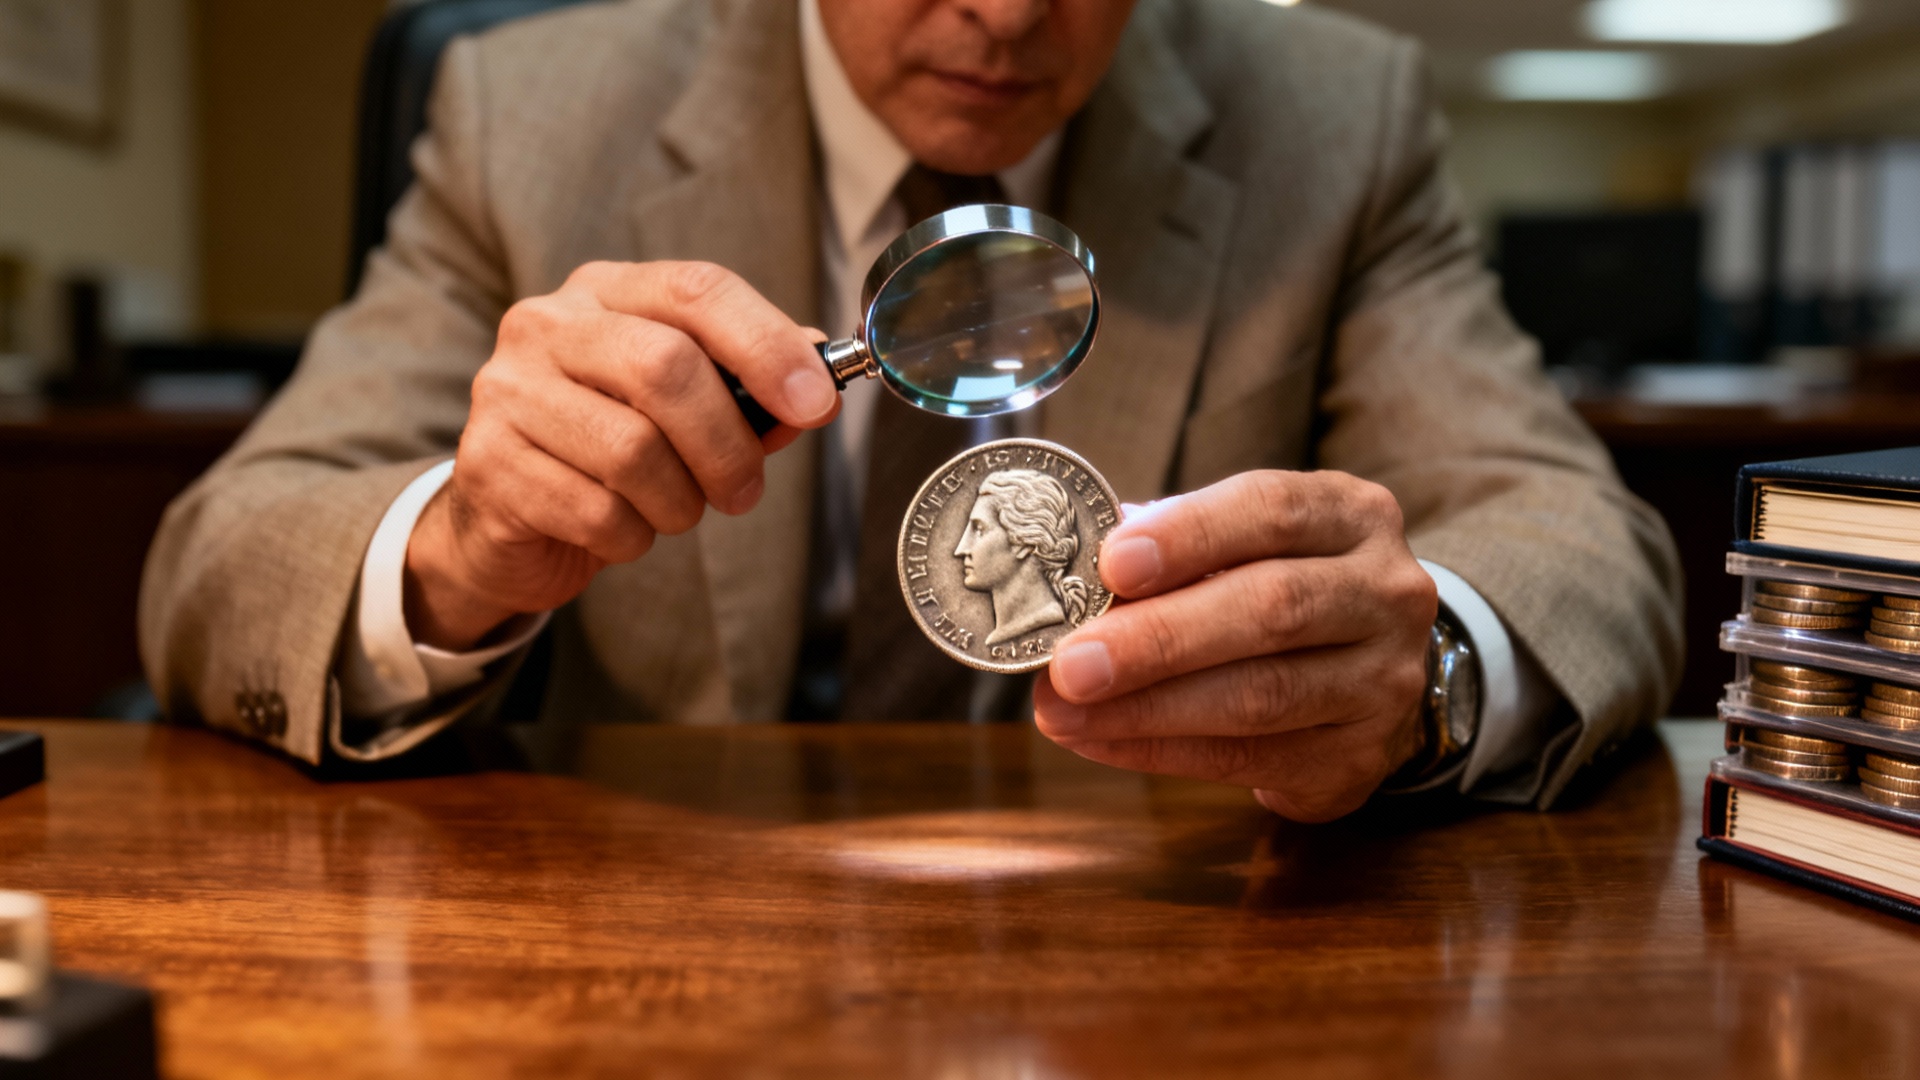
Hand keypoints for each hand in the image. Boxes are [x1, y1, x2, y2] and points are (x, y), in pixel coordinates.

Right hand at [405, 261, 837, 650]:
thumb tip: (820, 391)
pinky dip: (631, 537)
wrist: (506, 522)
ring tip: (675, 511)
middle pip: (666, 366)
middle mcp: (547, 325)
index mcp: (605, 291)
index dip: (768, 345)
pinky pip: (595, 510)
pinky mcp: (487, 463)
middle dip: (727, 443)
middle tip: (744, 489)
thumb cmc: (610, 451)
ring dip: (679, 501)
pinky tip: (621, 531)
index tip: (818, 402)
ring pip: (632, 449)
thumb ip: (751, 391)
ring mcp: (508, 390)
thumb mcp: (685, 408)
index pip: (697, 289)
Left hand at [1031, 470, 1438, 821]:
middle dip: (1158, 637)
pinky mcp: (1359, 758)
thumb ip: (1179, 543)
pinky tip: (1099, 741)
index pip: (1272, 510)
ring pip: (1261, 695)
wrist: (1370, 675)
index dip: (1189, 534)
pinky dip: (1162, 751)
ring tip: (1063, 710)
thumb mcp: (1247, 545)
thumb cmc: (1281, 588)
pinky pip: (1249, 759)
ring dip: (1148, 707)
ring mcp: (1384, 682)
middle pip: (1271, 609)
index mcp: (1351, 517)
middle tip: (1070, 662)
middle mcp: (1387, 594)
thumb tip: (1083, 556)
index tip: (1111, 562)